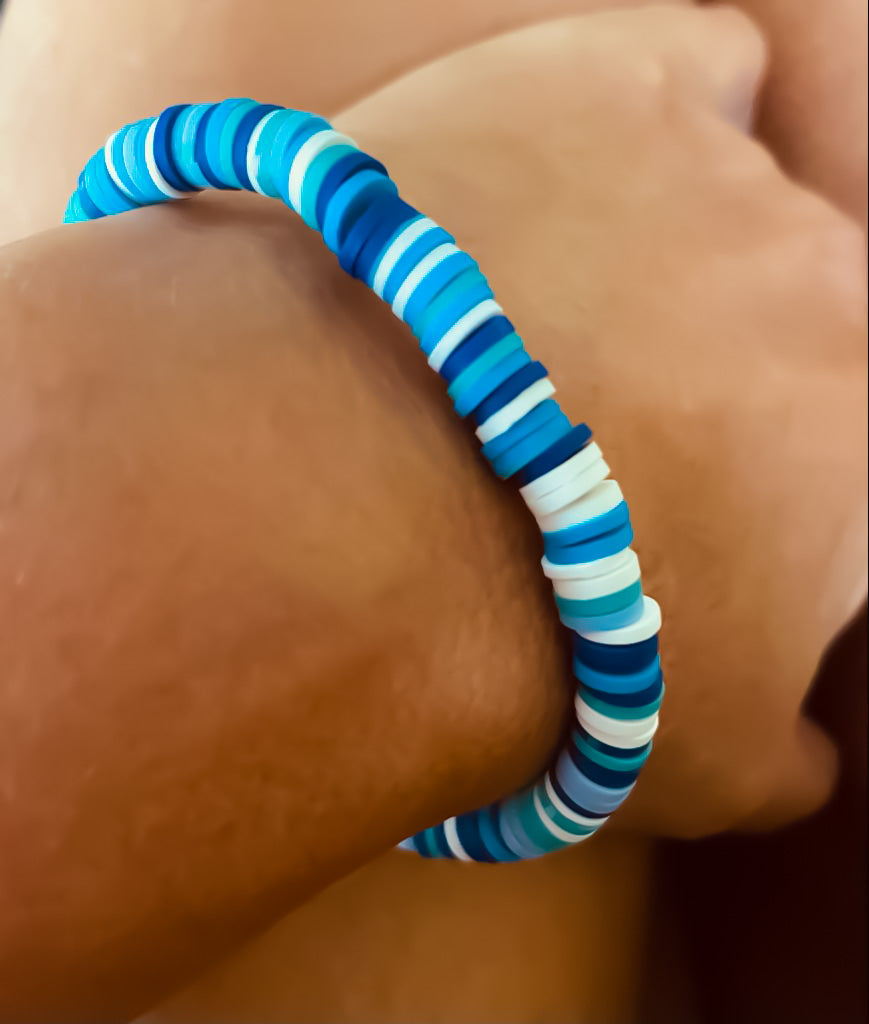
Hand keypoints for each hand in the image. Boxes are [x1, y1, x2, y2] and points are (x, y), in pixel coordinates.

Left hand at [335, 4, 867, 836]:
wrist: (374, 534)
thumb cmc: (555, 668)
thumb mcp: (701, 765)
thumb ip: (790, 758)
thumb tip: (803, 756)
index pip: (842, 451)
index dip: (786, 484)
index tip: (713, 504)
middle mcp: (832, 288)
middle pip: (793, 314)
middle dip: (715, 376)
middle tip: (604, 420)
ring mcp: (727, 174)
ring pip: (743, 191)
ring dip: (675, 255)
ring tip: (565, 317)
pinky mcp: (606, 82)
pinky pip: (689, 66)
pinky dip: (655, 104)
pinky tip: (589, 164)